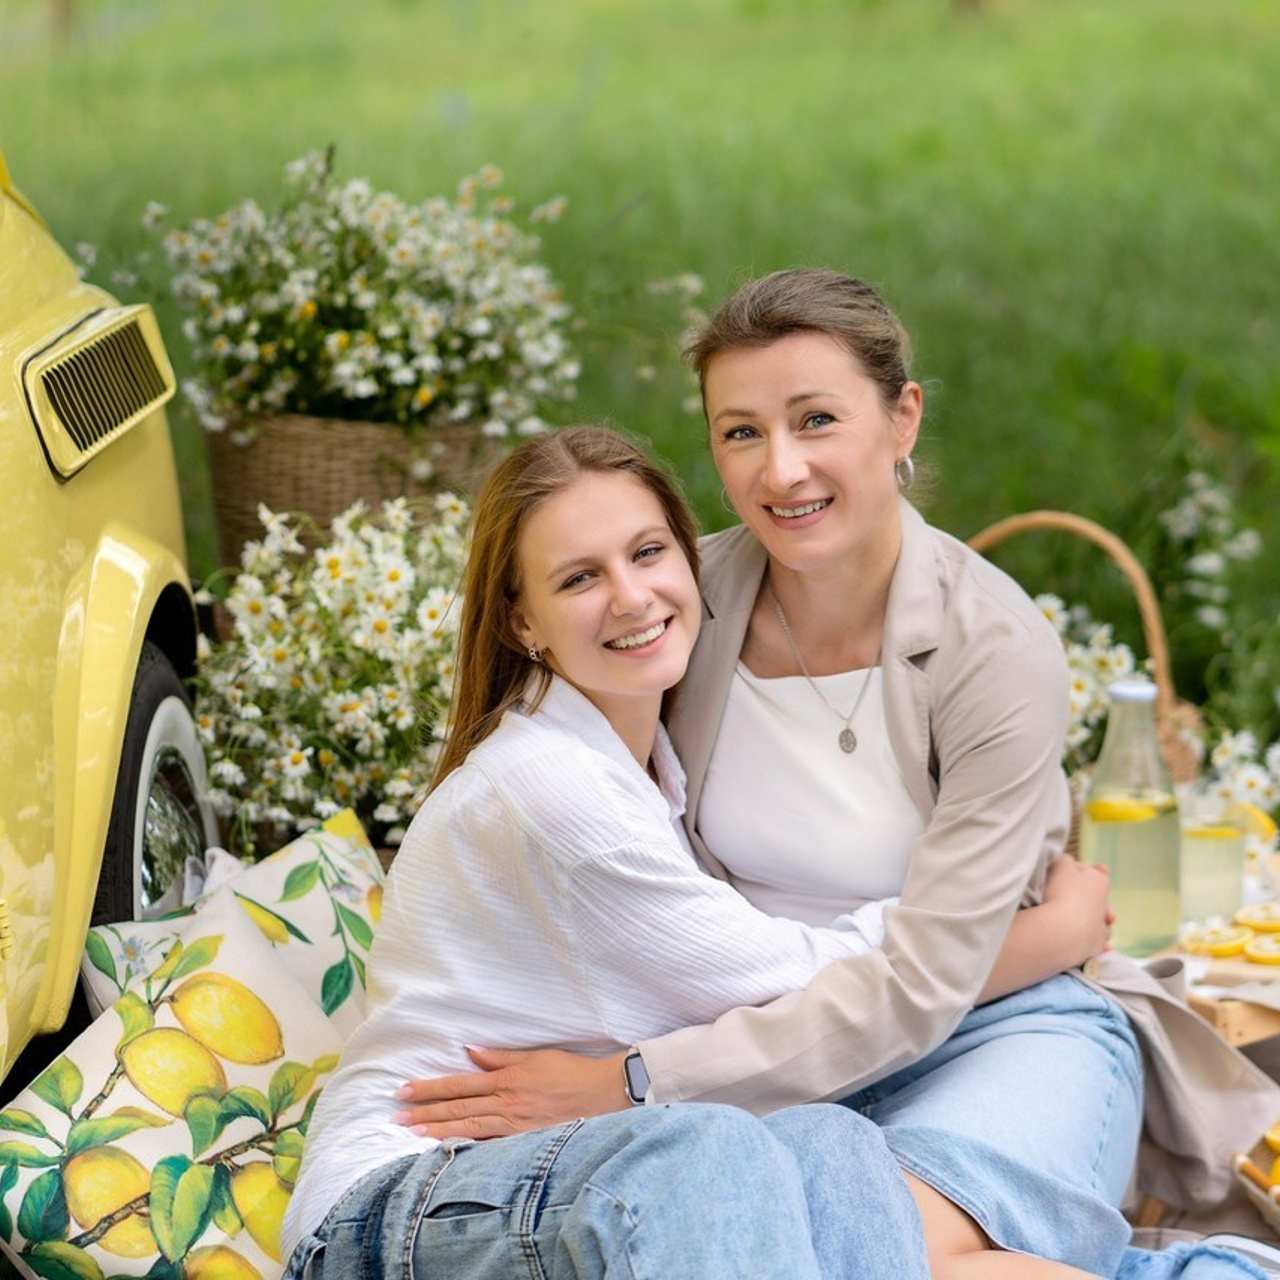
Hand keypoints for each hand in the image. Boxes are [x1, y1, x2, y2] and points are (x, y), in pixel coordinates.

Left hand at [392, 1047, 629, 1140]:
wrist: (604, 1094)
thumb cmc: (571, 1072)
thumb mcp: (536, 1057)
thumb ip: (501, 1057)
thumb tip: (470, 1051)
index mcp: (507, 1080)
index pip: (460, 1084)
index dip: (431, 1088)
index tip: (406, 1091)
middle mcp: (507, 1104)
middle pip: (458, 1109)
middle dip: (425, 1112)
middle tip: (396, 1116)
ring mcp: (515, 1127)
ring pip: (468, 1129)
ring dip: (438, 1132)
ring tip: (411, 1135)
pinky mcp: (525, 1142)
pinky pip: (490, 1148)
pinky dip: (467, 1149)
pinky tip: (448, 1152)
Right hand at [1043, 854, 1113, 961]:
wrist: (1063, 930)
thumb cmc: (1061, 893)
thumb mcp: (1060, 866)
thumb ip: (1066, 861)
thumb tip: (1068, 863)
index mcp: (1099, 882)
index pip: (1096, 872)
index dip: (1083, 872)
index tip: (1074, 872)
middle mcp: (1105, 905)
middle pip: (1101, 900)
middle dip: (1093, 899)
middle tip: (1077, 899)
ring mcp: (1102, 928)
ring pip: (1105, 924)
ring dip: (1098, 923)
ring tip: (1086, 923)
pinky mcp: (1095, 947)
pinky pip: (1099, 945)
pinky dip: (1098, 944)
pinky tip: (1092, 944)